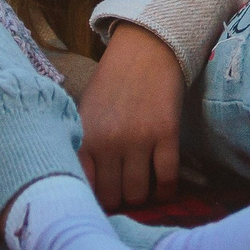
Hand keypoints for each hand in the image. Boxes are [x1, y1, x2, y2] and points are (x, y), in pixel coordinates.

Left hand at [77, 23, 184, 210]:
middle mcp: (108, 142)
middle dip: (119, 200)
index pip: (84, 188)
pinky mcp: (167, 134)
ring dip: (142, 196)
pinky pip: (166, 179)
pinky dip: (166, 191)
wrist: (145, 49)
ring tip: (142, 188)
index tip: (100, 201)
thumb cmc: (112, 83)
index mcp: (84, 136)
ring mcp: (139, 139)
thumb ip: (83, 149)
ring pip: (138, 194)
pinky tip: (163, 187)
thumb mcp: (85, 114)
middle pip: (113, 197)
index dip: (93, 201)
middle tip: (124, 193)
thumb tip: (86, 189)